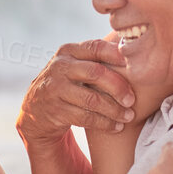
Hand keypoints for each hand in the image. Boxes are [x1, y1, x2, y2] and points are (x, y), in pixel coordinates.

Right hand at [16, 39, 137, 145]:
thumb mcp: (74, 65)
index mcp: (68, 51)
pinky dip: (105, 123)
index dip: (117, 55)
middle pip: (96, 73)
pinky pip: (87, 118)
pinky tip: (116, 126)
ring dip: (114, 110)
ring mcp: (55, 89)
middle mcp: (60, 67)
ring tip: (128, 116)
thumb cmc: (67, 83)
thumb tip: (133, 52)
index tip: (136, 65)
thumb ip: (96, 58)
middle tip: (132, 99)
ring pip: (92, 99)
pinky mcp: (56, 111)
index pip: (96, 48)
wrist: (36, 109)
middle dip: (118, 87)